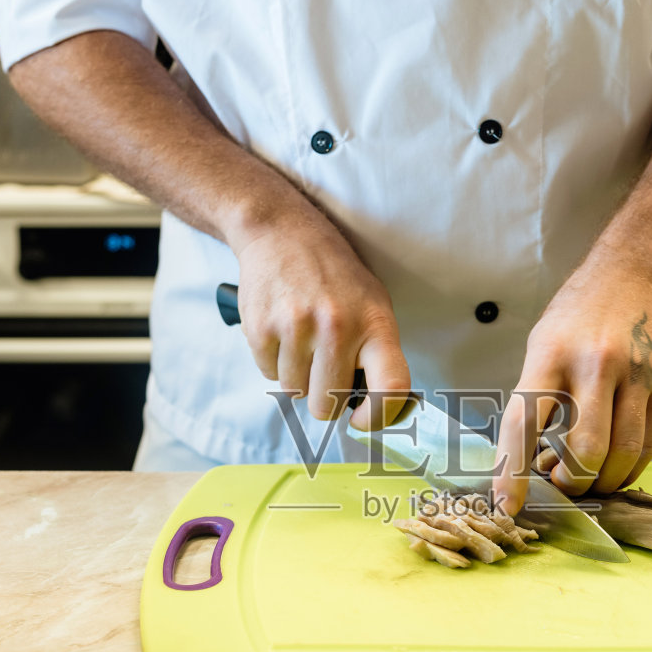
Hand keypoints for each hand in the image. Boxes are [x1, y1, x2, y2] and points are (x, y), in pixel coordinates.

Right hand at [230, 209, 411, 428]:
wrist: (281, 231)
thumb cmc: (334, 275)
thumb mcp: (372, 303)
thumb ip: (376, 353)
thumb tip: (374, 408)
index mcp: (375, 324)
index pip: (389, 388)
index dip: (377, 417)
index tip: (361, 420)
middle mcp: (338, 328)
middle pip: (326, 406)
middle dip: (323, 398)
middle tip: (323, 369)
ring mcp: (297, 328)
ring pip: (294, 391)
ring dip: (297, 375)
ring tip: (302, 338)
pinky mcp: (262, 328)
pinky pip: (268, 373)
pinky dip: (274, 361)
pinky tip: (282, 330)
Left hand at [494, 257, 651, 512]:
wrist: (633, 275)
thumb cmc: (576, 318)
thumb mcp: (540, 347)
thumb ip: (535, 402)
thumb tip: (532, 467)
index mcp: (550, 354)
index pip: (526, 423)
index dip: (513, 472)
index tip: (508, 506)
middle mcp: (596, 363)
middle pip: (585, 451)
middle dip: (571, 483)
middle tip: (563, 485)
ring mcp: (637, 374)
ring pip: (622, 455)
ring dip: (601, 482)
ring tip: (588, 478)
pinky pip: (648, 446)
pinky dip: (628, 468)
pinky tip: (614, 465)